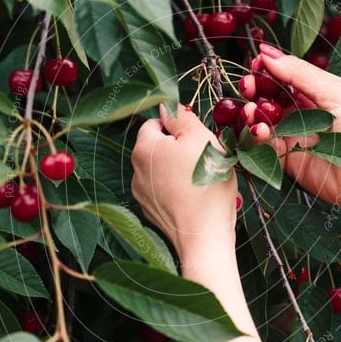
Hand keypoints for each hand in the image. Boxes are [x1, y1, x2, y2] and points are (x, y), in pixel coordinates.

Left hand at [131, 104, 237, 260]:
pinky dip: (178, 190)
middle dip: (180, 149)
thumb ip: (182, 118)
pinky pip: (165, 191)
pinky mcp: (152, 212)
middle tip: (204, 159)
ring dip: (179, 170)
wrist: (205, 235)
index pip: (156, 123)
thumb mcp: (201, 138)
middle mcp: (135, 170)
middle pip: (159, 147)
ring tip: (201, 181)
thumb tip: (168, 106)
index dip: (179, 128)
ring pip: (163, 170)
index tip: (198, 140)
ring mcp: (142, 194)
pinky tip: (195, 198)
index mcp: (143, 148)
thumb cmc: (206, 183)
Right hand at [259, 43, 340, 216]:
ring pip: (263, 123)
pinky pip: (265, 149)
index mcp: (321, 94)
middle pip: (270, 99)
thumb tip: (268, 52)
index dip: (269, 70)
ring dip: (251, 114)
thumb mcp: (337, 93)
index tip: (257, 61)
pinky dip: (256, 138)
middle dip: (256, 90)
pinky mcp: (291, 164)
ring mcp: (297, 140)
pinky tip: (259, 129)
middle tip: (249, 85)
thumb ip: (300, 74)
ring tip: (250, 110)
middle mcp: (306, 116)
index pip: (286, 78)